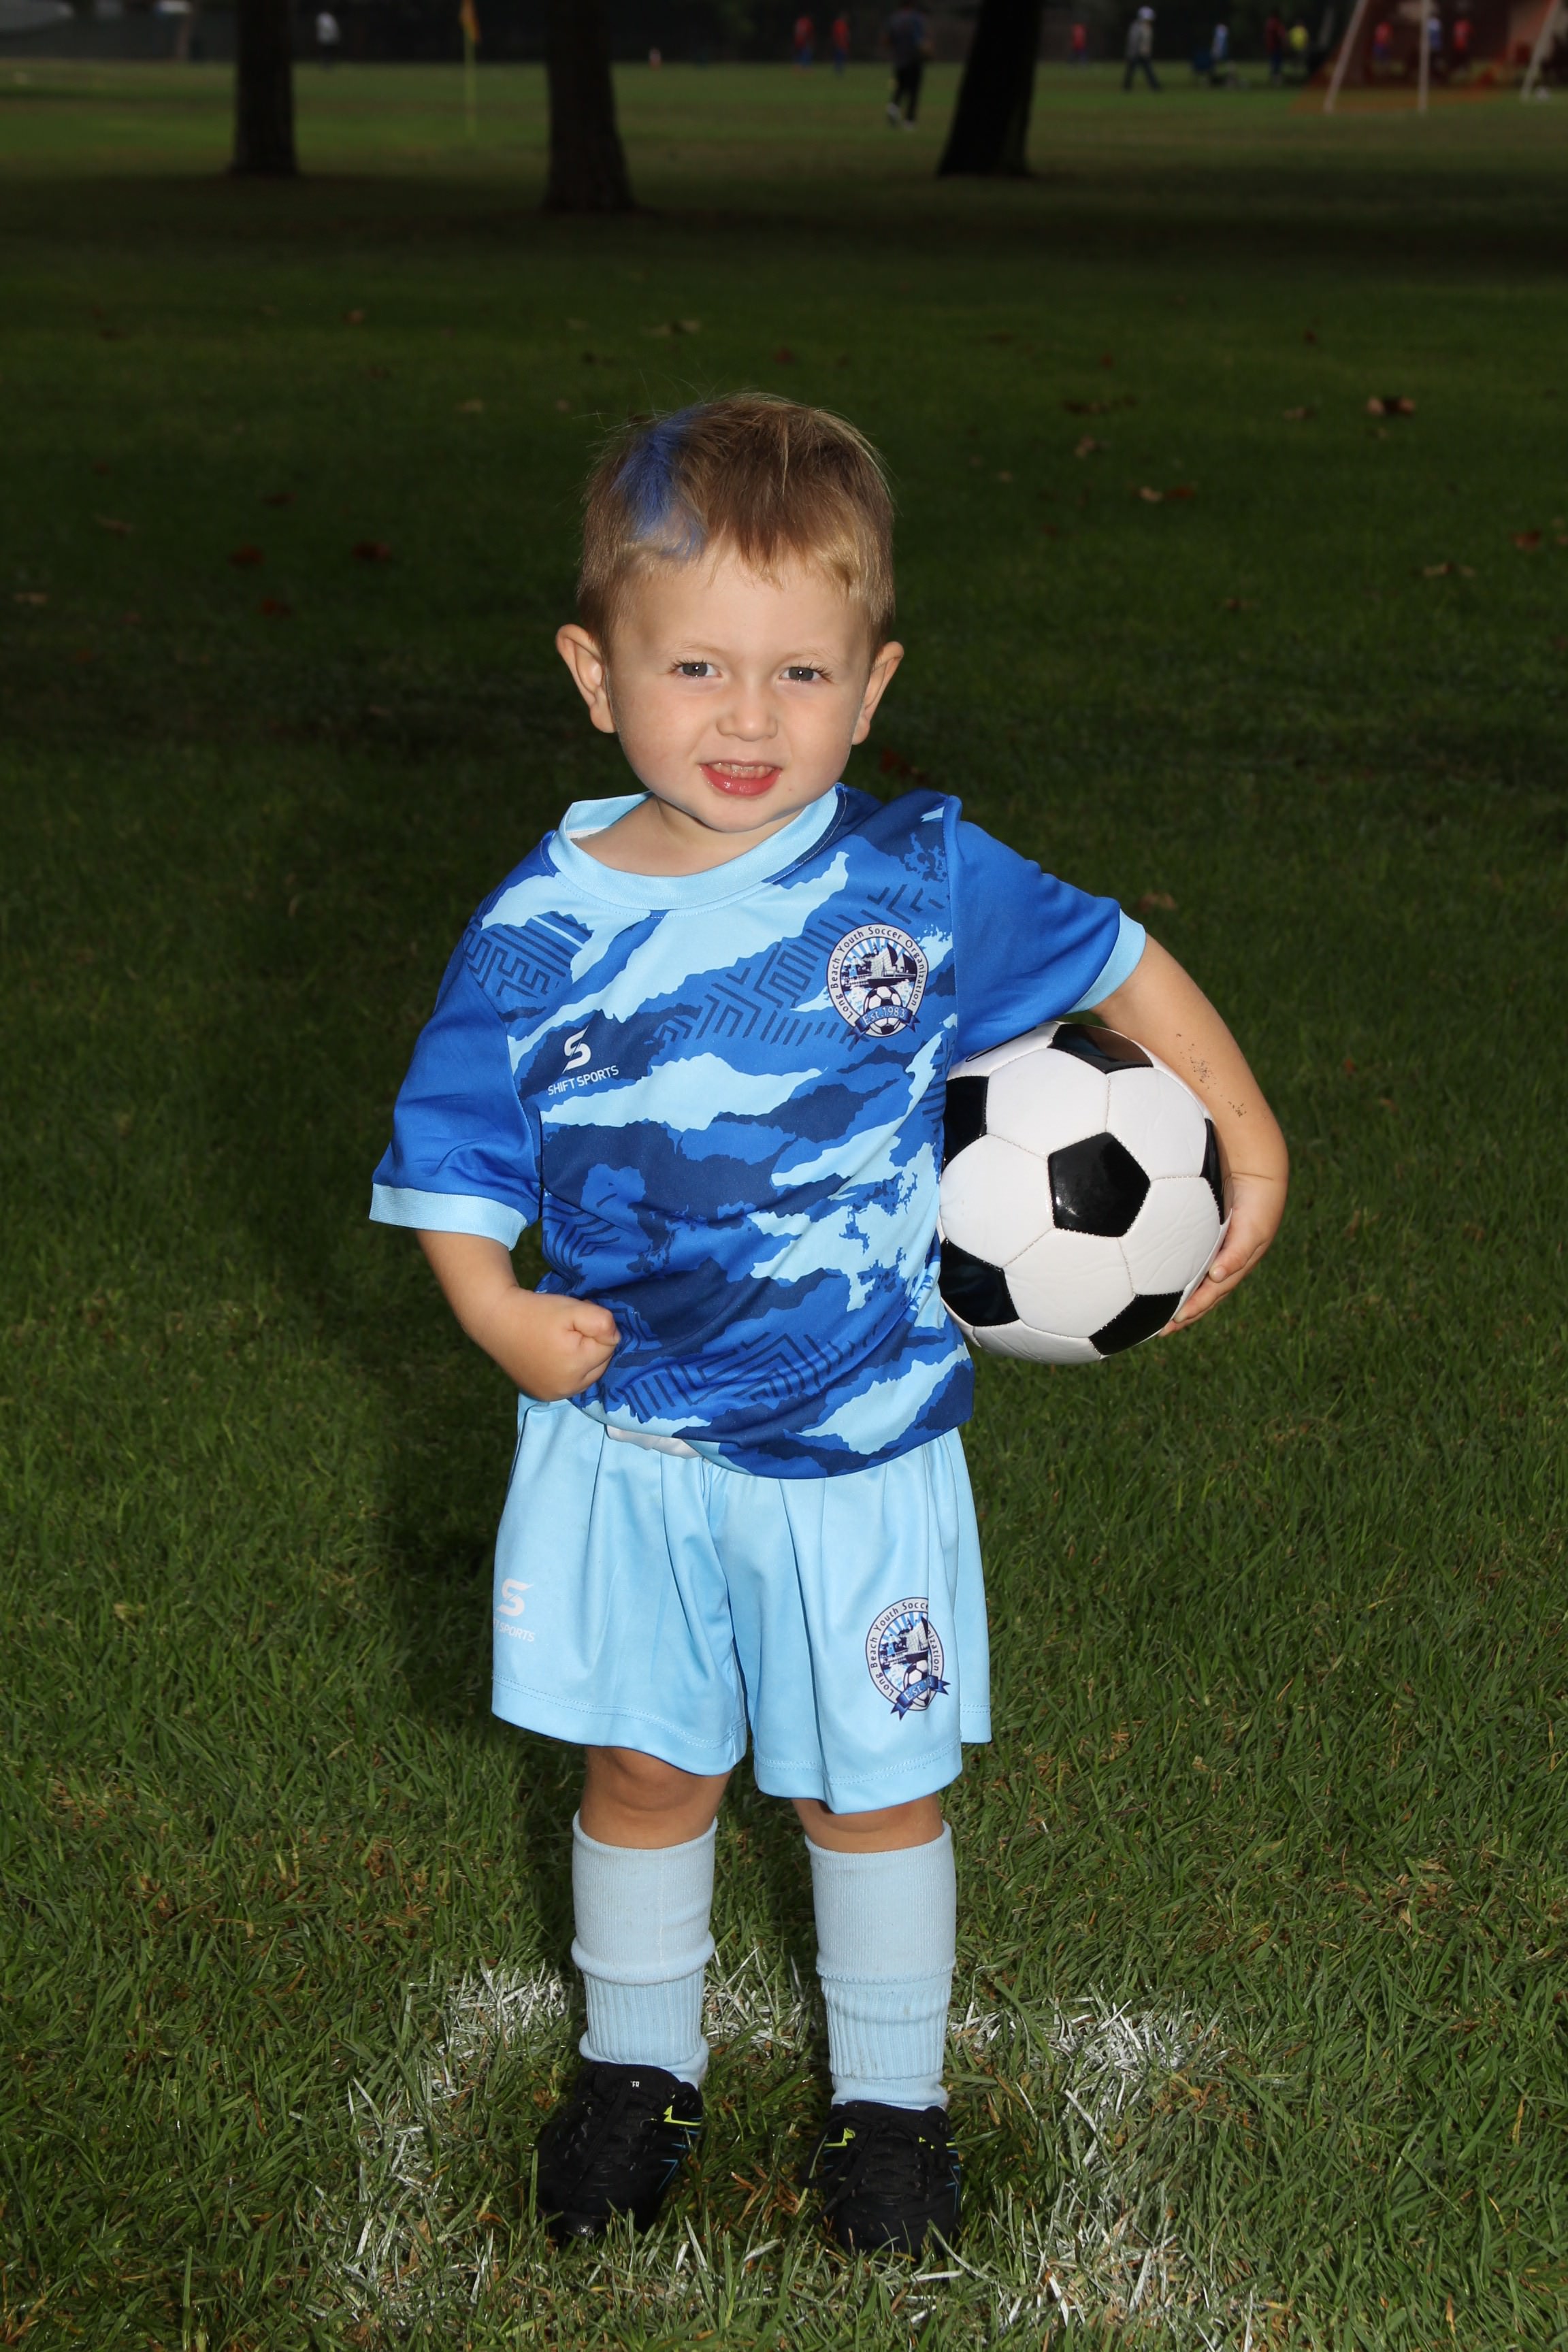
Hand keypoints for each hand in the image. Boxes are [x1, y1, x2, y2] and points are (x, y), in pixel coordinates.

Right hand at [417, 1231, 618, 1399]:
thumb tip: (615, 1337)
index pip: (609, 1346)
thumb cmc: (535, 1312)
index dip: (596, 1327)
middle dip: (591, 1344)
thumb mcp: (573, 1308)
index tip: (576, 1316)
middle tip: (568, 1326)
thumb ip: (602, 1322)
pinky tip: (553, 1354)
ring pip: (587, 1375)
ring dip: (582, 1358)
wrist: (495, 1319)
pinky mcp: (543, 1394)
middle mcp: (566, 1389)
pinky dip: (569, 1369)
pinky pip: (570, 1382)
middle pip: (600, 1364)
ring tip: (561, 1339)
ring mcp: (553, 1395)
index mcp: (576, 1368)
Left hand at [1167, 1166, 1286, 1330]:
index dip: (1195, 1309)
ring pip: (1195, 1279)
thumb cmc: (1258, 1202)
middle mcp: (1224, 1259)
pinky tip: (1159, 1277)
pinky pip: (1189, 1258)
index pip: (1212, 1293)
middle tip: (1162, 1330)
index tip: (1174, 1323)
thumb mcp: (1252, 1230)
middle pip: (1203, 1293)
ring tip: (1157, 1313)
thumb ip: (1236, 1254)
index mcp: (1235, 1263)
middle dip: (1186, 1312)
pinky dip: (1177, 1272)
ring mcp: (1215, 1247)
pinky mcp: (1204, 1233)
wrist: (1256, 1170)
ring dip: (1179, 1296)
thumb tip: (1216, 1278)